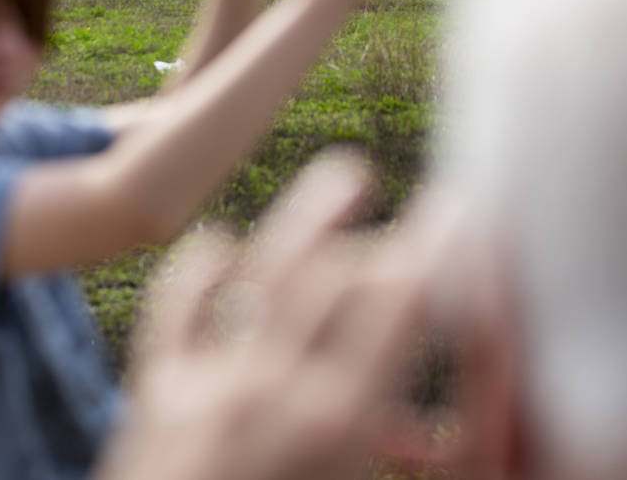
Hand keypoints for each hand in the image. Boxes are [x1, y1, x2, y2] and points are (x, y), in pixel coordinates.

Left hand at [99, 154, 427, 479]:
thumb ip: (412, 466)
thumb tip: (434, 445)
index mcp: (337, 427)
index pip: (400, 303)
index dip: (440, 252)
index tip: (470, 222)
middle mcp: (272, 388)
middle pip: (340, 275)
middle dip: (394, 234)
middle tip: (434, 207)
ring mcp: (208, 384)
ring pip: (262, 268)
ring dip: (310, 217)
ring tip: (353, 176)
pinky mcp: (156, 396)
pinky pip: (175, 312)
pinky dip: (200, 271)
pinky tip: (221, 243)